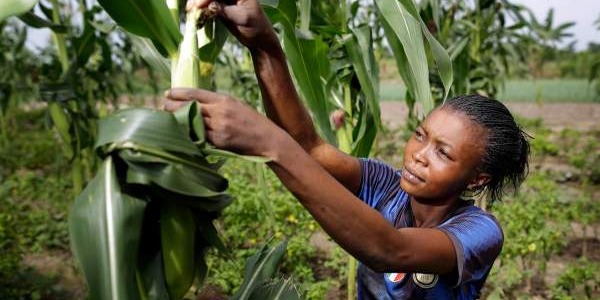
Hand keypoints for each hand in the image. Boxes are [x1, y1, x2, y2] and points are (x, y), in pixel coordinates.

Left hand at [163, 88, 282, 157]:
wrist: (267, 139)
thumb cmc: (252, 122)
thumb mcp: (236, 105)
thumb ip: (217, 103)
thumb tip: (196, 103)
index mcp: (224, 99)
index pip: (195, 94)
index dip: (178, 93)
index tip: (167, 93)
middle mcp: (220, 112)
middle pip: (189, 107)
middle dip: (172, 106)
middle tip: (162, 105)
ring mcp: (219, 128)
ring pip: (192, 123)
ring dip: (179, 121)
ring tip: (169, 119)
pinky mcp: (219, 142)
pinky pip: (200, 137)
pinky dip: (190, 134)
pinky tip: (182, 133)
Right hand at [186, 0, 276, 50]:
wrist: (260, 41)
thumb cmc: (256, 27)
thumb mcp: (242, 18)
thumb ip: (226, 11)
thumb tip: (210, 6)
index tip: (200, 5)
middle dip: (200, 0)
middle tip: (191, 9)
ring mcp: (225, 1)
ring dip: (198, 5)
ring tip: (191, 13)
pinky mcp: (220, 10)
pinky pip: (207, 7)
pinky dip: (201, 11)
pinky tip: (195, 17)